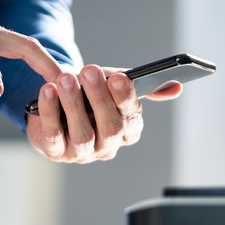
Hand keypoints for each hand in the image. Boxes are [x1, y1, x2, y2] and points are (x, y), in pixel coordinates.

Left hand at [25, 65, 181, 162]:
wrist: (55, 105)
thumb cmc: (90, 95)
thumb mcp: (115, 87)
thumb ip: (144, 86)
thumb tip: (177, 87)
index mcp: (128, 130)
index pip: (132, 119)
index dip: (126, 99)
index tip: (119, 78)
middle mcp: (109, 146)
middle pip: (110, 128)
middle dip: (100, 99)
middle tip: (89, 71)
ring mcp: (83, 153)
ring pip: (83, 134)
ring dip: (74, 104)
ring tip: (65, 78)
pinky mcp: (56, 152)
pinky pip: (54, 135)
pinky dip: (49, 112)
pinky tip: (47, 91)